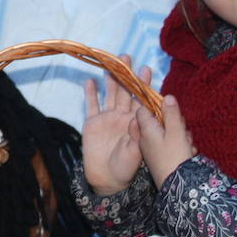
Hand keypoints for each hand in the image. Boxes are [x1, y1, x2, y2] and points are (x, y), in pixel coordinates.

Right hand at [82, 60, 148, 195]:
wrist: (106, 178)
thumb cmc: (125, 168)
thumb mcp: (134, 153)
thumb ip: (136, 136)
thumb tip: (138, 117)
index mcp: (136, 122)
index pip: (141, 100)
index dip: (143, 85)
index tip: (146, 70)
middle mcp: (123, 116)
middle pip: (126, 92)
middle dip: (127, 75)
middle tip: (128, 58)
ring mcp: (107, 118)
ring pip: (110, 94)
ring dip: (111, 79)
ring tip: (112, 64)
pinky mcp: (93, 122)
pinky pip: (92, 105)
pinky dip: (91, 93)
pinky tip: (90, 81)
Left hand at [135, 94, 195, 188]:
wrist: (178, 187)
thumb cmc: (175, 157)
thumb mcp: (176, 132)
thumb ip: (171, 114)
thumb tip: (166, 96)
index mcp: (145, 129)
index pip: (143, 109)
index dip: (156, 105)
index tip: (170, 109)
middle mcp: (145, 138)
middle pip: (158, 120)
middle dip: (173, 121)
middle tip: (183, 129)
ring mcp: (152, 148)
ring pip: (167, 132)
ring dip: (180, 134)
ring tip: (187, 143)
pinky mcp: (160, 157)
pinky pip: (170, 144)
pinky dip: (180, 145)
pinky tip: (188, 151)